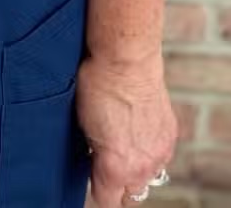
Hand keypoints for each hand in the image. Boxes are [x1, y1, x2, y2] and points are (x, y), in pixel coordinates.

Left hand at [75, 53, 177, 207]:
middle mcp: (141, 167)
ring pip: (148, 176)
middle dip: (118, 180)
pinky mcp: (170, 136)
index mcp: (116, 168)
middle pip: (130, 192)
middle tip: (105, 158)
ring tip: (123, 144)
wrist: (125, 60)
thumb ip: (94, 153)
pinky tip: (138, 131)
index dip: (97, 189)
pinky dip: (150, 150)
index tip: (92, 176)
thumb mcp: (84, 126)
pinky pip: (160, 156)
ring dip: (136, 167)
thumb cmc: (97, 86)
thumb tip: (96, 160)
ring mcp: (159, 153)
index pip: (107, 201)